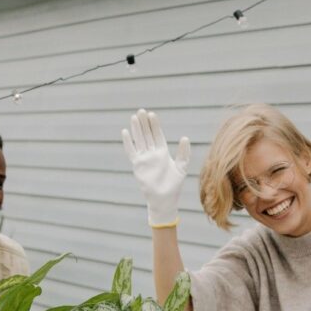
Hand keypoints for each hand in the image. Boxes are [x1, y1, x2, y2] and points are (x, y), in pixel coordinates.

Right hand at [122, 109, 190, 226]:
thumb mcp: (182, 167)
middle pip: (147, 135)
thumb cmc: (174, 186)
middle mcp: (153, 154)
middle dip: (144, 123)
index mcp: (163, 153)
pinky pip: (131, 152)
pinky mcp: (138, 166)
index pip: (158, 135)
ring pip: (139, 140)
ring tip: (134, 117)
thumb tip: (185, 137)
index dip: (155, 125)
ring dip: (137, 129)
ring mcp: (144, 159)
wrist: (164, 200)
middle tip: (141, 110)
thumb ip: (183, 153)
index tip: (152, 114)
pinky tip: (125, 132)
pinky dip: (128, 142)